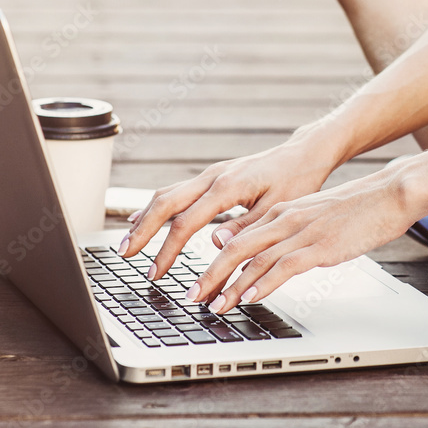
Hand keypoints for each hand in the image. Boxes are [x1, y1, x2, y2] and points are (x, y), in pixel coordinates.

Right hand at [119, 132, 341, 280]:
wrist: (302, 155)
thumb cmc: (296, 181)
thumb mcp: (277, 208)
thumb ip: (246, 227)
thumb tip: (215, 243)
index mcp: (227, 186)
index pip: (187, 222)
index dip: (168, 250)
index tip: (156, 272)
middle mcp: (212, 177)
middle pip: (165, 203)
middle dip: (143, 231)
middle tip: (125, 255)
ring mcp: (209, 175)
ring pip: (167, 194)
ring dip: (145, 219)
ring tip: (128, 243)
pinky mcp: (211, 178)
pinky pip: (177, 192)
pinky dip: (157, 207)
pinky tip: (143, 219)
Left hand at [186, 166, 419, 313]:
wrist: (387, 193)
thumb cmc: (354, 209)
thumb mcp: (312, 218)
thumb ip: (286, 233)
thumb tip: (266, 255)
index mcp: (280, 212)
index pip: (236, 237)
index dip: (212, 261)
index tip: (198, 281)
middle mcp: (284, 219)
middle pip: (235, 248)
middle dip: (210, 275)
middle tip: (192, 297)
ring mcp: (301, 231)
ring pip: (254, 258)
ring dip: (230, 285)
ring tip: (214, 305)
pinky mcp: (320, 245)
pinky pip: (284, 265)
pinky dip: (262, 283)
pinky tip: (250, 298)